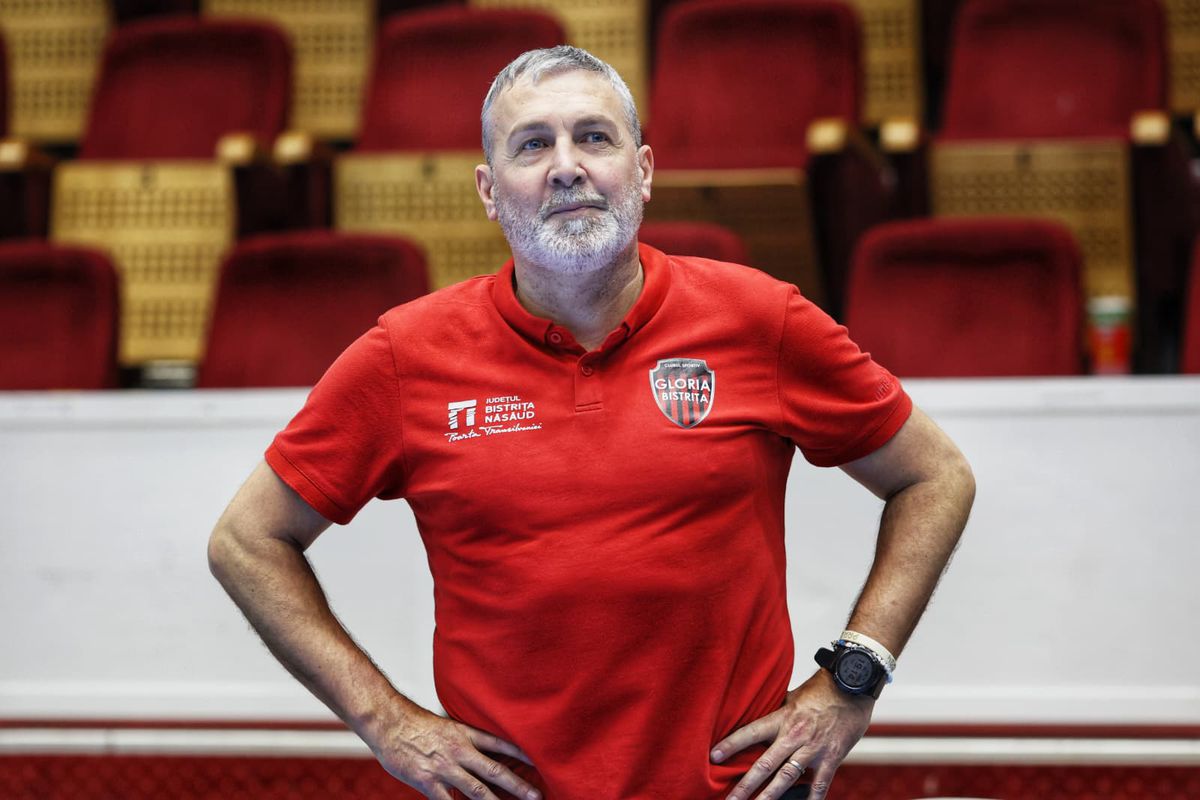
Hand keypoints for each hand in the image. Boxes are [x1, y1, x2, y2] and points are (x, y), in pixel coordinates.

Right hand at [369, 707, 540, 799]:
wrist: (388, 722)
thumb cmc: (415, 724)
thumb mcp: (446, 725)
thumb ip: (463, 739)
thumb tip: (480, 750)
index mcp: (465, 733)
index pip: (500, 743)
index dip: (521, 753)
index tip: (539, 763)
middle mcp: (459, 750)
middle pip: (495, 770)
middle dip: (518, 785)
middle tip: (536, 796)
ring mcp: (445, 768)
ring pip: (477, 790)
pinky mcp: (428, 782)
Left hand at [710, 671, 873, 799]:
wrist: (853, 687)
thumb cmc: (822, 690)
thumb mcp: (792, 696)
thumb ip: (777, 711)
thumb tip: (756, 714)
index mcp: (782, 717)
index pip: (751, 732)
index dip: (731, 744)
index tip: (713, 756)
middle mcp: (795, 734)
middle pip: (765, 763)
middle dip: (746, 784)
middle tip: (731, 799)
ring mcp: (813, 748)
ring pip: (787, 777)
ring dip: (770, 796)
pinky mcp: (831, 758)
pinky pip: (819, 785)